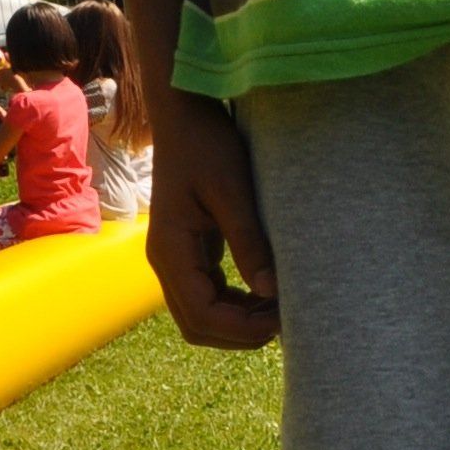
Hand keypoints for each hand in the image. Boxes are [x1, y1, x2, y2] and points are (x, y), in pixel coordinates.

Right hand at [147, 93, 279, 349]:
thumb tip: (270, 291)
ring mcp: (174, 257)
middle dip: (238, 334)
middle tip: (284, 323)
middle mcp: (165, 261)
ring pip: (199, 314)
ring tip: (278, 312)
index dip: (240, 328)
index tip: (280, 321)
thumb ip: (248, 242)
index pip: (201, 313)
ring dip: (236, 322)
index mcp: (171, 250)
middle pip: (196, 325)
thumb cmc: (206, 144)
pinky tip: (263, 294)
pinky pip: (206, 294)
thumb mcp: (232, 190)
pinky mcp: (187, 250)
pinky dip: (233, 305)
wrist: (183, 115)